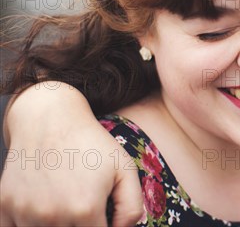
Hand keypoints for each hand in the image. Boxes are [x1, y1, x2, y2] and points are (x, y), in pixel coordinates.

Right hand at [0, 83, 142, 225]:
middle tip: (83, 207)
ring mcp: (24, 212)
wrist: (49, 118)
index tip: (101, 217)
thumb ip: (131, 207)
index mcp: (84, 209)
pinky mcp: (4, 206)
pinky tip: (41, 210)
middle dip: (80, 226)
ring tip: (65, 204)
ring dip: (55, 226)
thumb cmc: (91, 143)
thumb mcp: (124, 169)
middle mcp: (52, 215)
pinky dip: (29, 225)